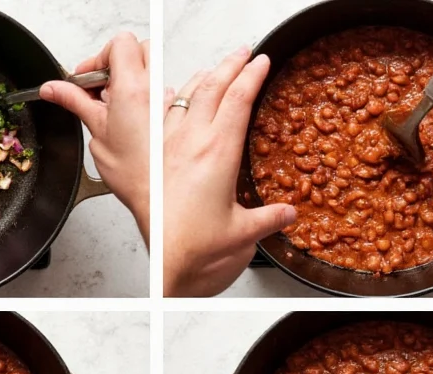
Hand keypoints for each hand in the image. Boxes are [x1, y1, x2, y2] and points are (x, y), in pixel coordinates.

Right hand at [40, 33, 149, 245]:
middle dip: (120, 61)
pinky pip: (167, 92)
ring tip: (119, 106)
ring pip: (154, 70)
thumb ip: (75, 102)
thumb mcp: (96, 133)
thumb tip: (53, 88)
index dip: (100, 57)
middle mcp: (155, 90)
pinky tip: (139, 118)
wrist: (162, 200)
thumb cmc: (134, 176)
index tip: (89, 79)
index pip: (120, 44)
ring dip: (135, 80)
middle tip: (103, 88)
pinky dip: (151, 96)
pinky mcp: (178, 116)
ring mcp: (169, 102)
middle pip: (140, 49)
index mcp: (133, 88)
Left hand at [163, 48, 295, 296]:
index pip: (239, 99)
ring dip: (199, 77)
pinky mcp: (144, 155)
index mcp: (218, 153)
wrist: (165, 261)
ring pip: (182, 95)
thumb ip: (269, 219)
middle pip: (211, 86)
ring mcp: (164, 145)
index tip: (261, 61)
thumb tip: (288, 213)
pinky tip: (168, 96)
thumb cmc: (197, 248)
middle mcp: (189, 142)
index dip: (252, 75)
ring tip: (212, 70)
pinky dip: (162, 100)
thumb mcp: (243, 232)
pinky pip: (151, 115)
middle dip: (229, 64)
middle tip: (242, 54)